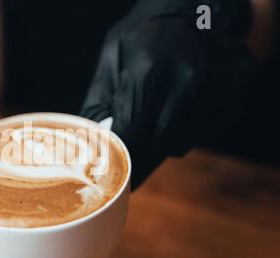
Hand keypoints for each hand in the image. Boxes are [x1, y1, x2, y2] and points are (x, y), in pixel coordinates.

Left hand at [80, 0, 255, 188]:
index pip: (132, 133)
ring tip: (157, 115)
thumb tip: (90, 147)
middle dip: (142, 155)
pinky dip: (187, 131)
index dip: (122, 160)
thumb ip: (99, 105)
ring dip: (164, 142)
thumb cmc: (143, 38)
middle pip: (159, 144)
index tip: (115, 176)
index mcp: (147, 70)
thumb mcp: (111, 60)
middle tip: (132, 155)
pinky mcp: (232, 96)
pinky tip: (181, 108)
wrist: (192, 12)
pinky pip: (203, 135)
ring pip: (181, 144)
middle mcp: (186, 80)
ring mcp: (215, 88)